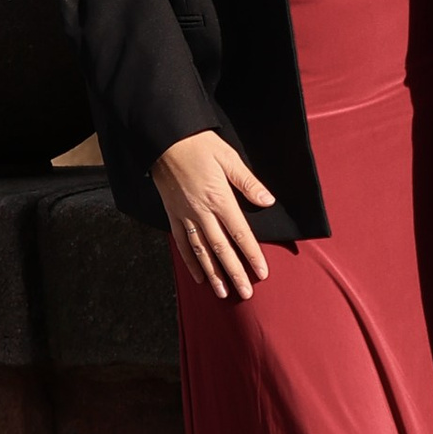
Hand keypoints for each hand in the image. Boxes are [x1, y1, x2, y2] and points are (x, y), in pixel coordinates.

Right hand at [152, 131, 274, 298]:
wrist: (164, 140)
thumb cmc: (199, 145)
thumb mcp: (229, 158)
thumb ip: (248, 182)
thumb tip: (268, 201)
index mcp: (219, 199)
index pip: (240, 233)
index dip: (252, 255)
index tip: (262, 273)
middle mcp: (202, 212)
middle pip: (221, 249)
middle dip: (235, 273)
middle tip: (246, 293)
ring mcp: (185, 216)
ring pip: (201, 251)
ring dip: (213, 273)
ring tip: (223, 293)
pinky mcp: (172, 215)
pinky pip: (182, 243)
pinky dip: (190, 261)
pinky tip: (199, 276)